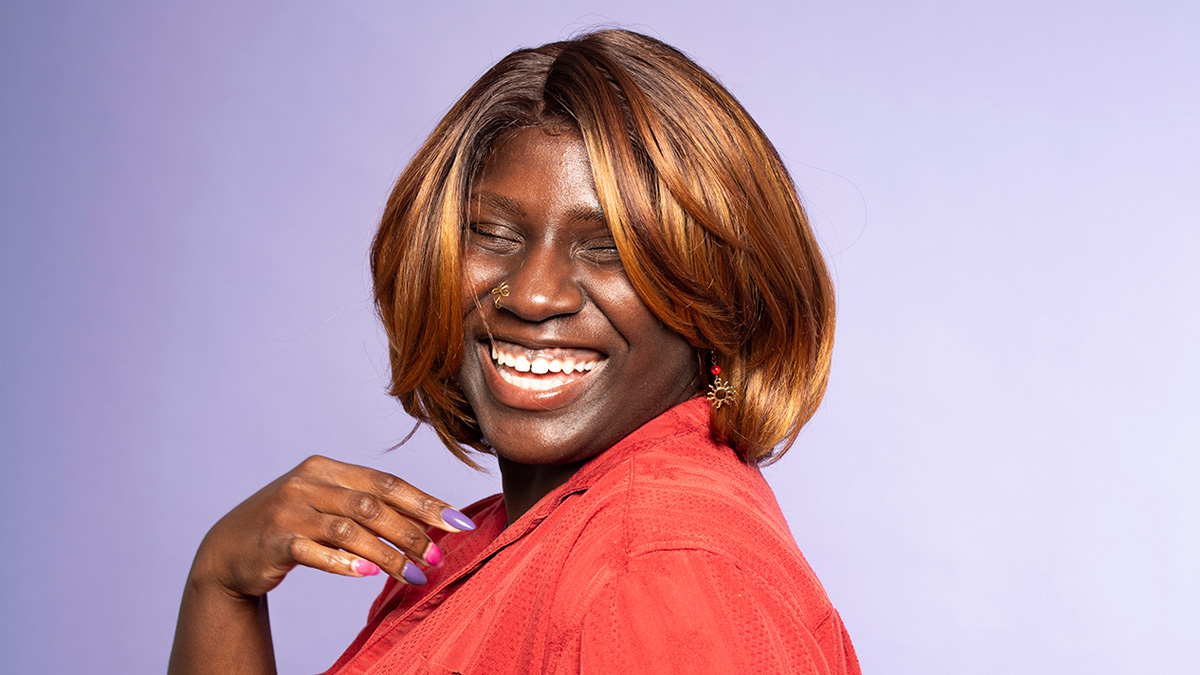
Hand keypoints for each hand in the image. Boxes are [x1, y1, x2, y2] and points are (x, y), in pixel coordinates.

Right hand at [189, 455, 473, 598]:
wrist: (228, 548)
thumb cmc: (293, 524)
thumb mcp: (327, 504)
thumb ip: (368, 506)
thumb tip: (428, 524)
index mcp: (328, 468)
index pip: (387, 482)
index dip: (426, 502)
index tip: (460, 523)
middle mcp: (308, 483)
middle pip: (372, 505)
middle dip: (411, 533)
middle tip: (438, 559)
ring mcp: (289, 511)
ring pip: (349, 530)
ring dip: (387, 555)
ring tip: (415, 575)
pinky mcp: (273, 541)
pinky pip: (314, 552)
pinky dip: (343, 563)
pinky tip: (367, 576)